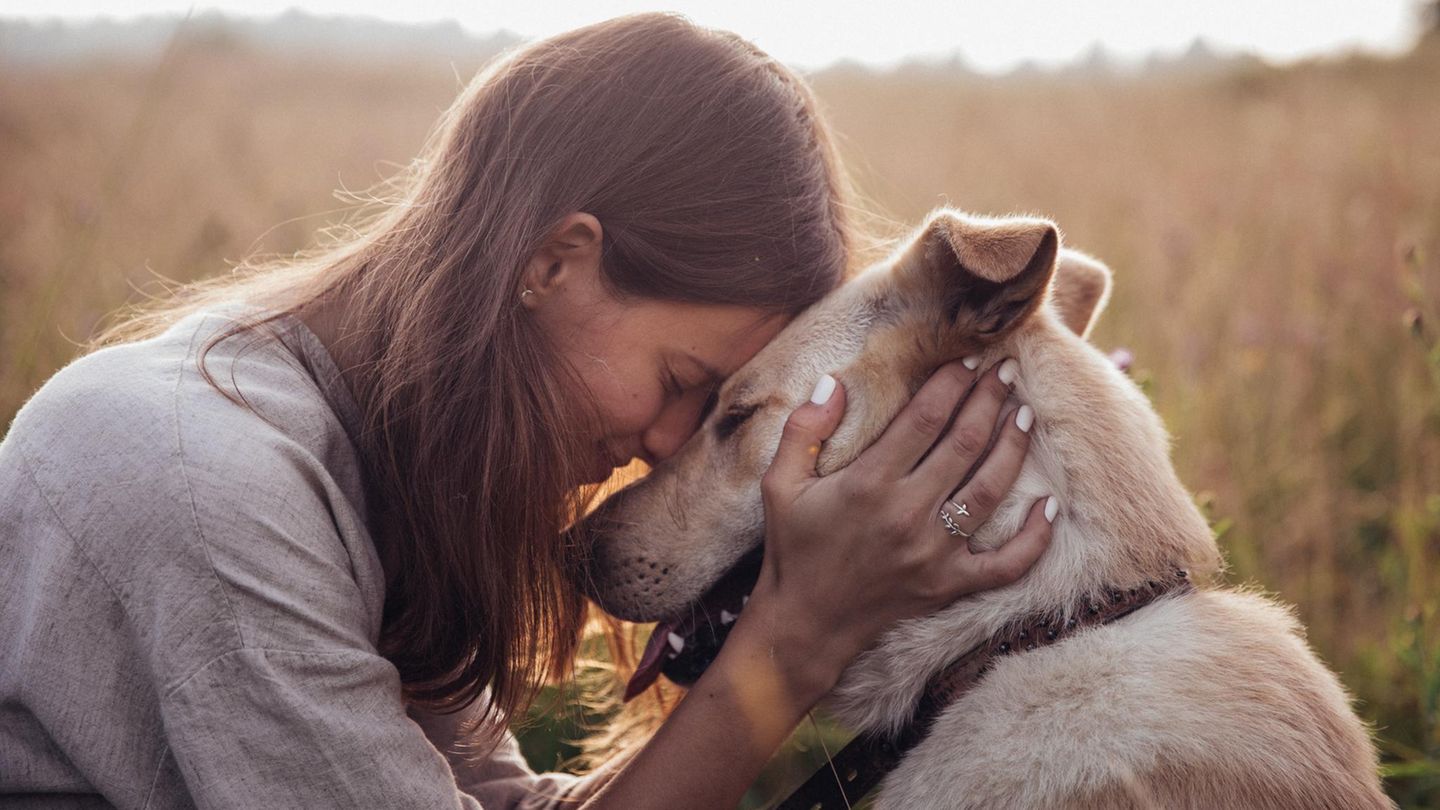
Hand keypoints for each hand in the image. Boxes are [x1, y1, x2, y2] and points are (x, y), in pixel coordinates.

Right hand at [744, 357, 1054, 699]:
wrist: (805, 624)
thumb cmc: (793, 548)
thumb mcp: (780, 484)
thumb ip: (803, 430)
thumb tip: (835, 382)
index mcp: (868, 484)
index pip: (924, 418)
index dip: (952, 383)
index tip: (968, 360)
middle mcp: (906, 515)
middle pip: (965, 444)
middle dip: (989, 401)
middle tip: (1005, 372)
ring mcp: (934, 553)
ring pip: (990, 490)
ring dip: (1013, 448)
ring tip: (1024, 415)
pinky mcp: (950, 585)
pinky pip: (1007, 563)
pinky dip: (1035, 537)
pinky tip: (1049, 506)